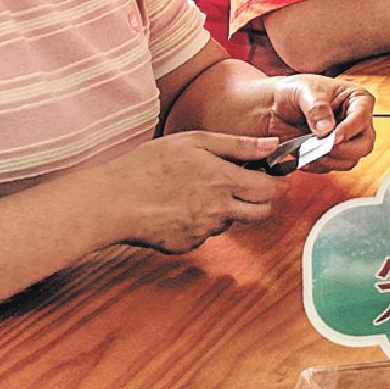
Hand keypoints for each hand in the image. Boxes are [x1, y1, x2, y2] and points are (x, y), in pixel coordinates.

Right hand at [97, 132, 280, 253]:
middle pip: (260, 213)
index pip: (271, 191)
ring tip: (197, 192)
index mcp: (225, 182)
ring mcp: (202, 231)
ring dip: (226, 210)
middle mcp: (219, 211)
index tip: (273, 177)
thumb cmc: (149, 165)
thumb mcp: (195, 142)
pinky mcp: (185, 246)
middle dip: (260, 201)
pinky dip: (199, 223)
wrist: (111, 201)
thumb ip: (239, 145)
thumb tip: (272, 145)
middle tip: (244, 186)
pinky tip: (178, 208)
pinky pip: (204, 235)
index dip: (278, 184)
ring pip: (230, 223)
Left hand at [256, 75, 376, 171]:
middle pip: (363, 144)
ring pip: (350, 159)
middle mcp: (355, 121)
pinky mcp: (332, 153)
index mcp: (357, 99)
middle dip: (342, 150)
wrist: (274, 105)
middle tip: (321, 149)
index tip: (333, 137)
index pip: (362, 117)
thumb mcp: (304, 91)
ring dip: (329, 161)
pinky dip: (318, 166)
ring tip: (308, 154)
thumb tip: (326, 129)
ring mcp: (345, 139)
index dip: (349, 129)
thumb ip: (316, 108)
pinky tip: (303, 159)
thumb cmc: (293, 90)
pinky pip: (332, 166)